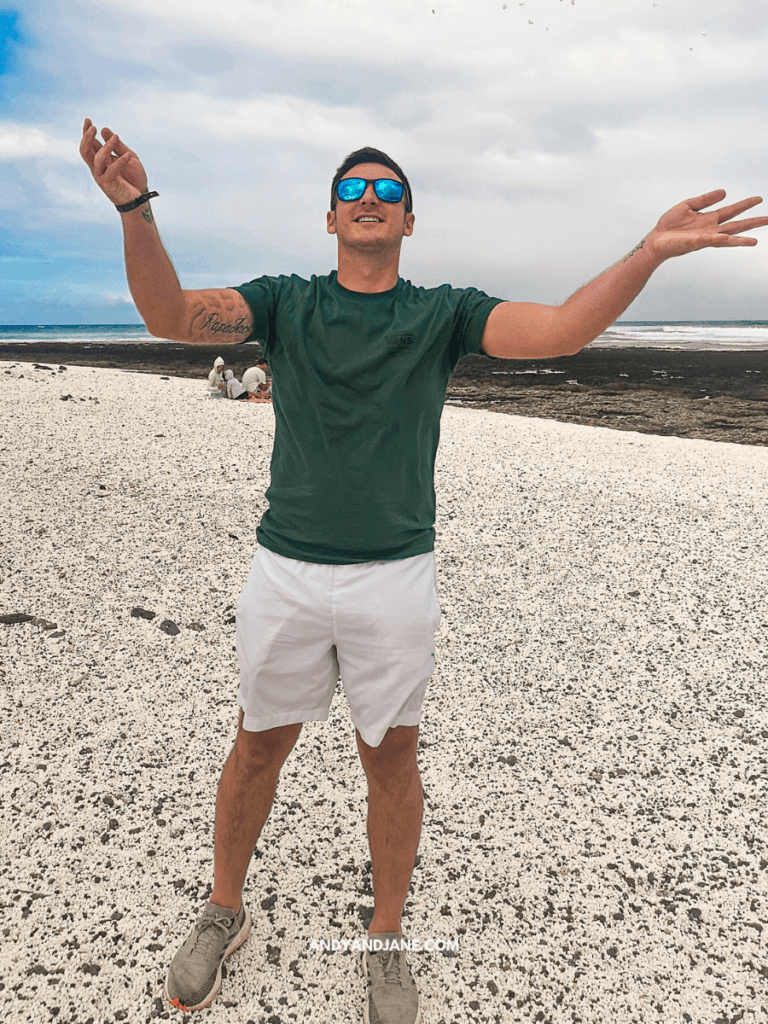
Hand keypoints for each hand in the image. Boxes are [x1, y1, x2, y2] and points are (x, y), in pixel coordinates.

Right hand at [79, 119, 147, 205]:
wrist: (141, 197)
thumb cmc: (134, 177)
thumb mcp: (129, 157)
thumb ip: (117, 145)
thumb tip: (104, 129)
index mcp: (101, 160)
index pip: (89, 145)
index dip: (86, 133)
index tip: (88, 120)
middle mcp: (98, 167)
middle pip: (85, 151)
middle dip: (87, 138)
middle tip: (93, 127)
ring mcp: (101, 176)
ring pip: (97, 159)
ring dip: (106, 147)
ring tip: (116, 138)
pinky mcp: (107, 185)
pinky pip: (110, 171)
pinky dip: (119, 162)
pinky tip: (128, 156)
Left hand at [648, 189, 767, 260]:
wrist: (655, 240)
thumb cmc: (669, 226)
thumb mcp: (688, 206)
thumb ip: (706, 200)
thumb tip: (725, 192)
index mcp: (710, 219)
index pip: (732, 211)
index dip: (745, 204)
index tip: (759, 199)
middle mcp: (711, 230)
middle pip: (736, 225)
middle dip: (753, 223)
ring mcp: (705, 238)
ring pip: (727, 238)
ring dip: (741, 240)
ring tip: (755, 241)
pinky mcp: (696, 243)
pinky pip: (710, 241)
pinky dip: (719, 239)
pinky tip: (728, 238)